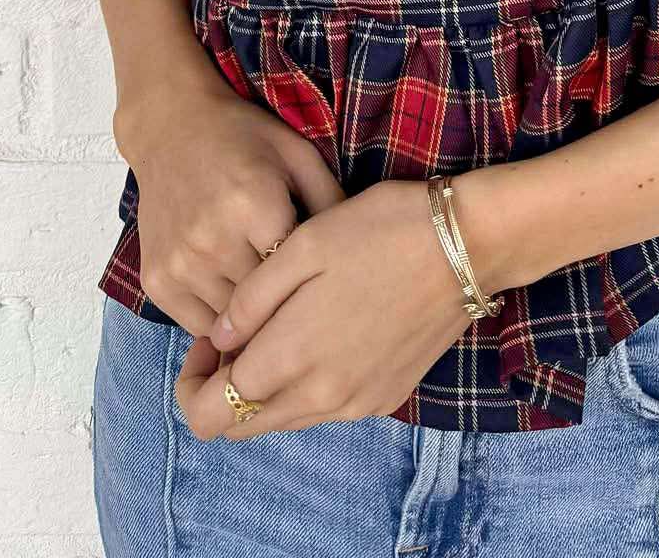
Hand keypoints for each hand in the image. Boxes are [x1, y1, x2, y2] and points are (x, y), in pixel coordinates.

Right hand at [118, 79, 346, 339]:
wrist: (171, 127)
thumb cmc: (244, 138)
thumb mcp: (299, 155)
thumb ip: (332, 202)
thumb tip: (359, 254)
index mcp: (255, 205)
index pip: (298, 276)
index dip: (317, 287)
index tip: (331, 291)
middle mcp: (213, 240)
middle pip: (266, 306)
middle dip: (288, 309)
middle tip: (307, 309)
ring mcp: (180, 264)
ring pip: (231, 325)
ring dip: (253, 322)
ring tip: (273, 310)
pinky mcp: (156, 280)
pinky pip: (197, 326)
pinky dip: (219, 324)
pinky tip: (236, 303)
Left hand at [171, 178, 479, 437]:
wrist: (467, 244)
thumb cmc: (380, 230)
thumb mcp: (303, 245)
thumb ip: (250, 300)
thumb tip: (218, 339)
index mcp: (294, 357)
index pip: (210, 412)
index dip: (192, 381)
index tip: (208, 339)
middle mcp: (323, 396)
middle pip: (242, 428)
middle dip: (222, 392)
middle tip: (236, 336)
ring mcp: (358, 403)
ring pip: (283, 421)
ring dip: (264, 390)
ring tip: (277, 329)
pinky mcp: (386, 397)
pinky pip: (324, 410)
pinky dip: (305, 387)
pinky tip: (321, 334)